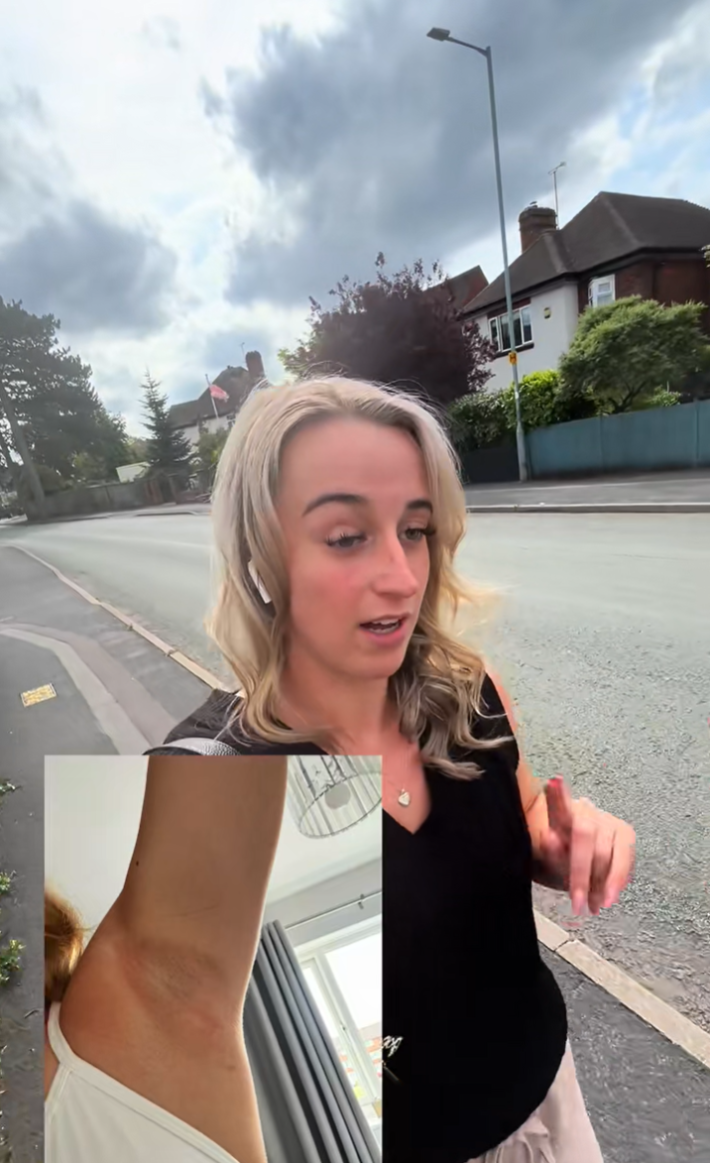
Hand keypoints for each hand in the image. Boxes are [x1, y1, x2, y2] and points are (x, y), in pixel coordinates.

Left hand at [539, 777, 634, 915]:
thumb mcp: (549, 861)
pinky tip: (609, 896)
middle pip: (584, 835)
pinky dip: (617, 881)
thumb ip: (550, 852)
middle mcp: (585, 812)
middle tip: (576, 903)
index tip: (553, 782)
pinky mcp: (625, 832)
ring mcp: (607, 820)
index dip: (557, 796)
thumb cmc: (560, 859)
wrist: (579, 860)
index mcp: (560, 816)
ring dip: (599, 884)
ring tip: (591, 906)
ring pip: (605, 852)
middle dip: (581, 873)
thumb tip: (550, 838)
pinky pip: (625, 859)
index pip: (557, 805)